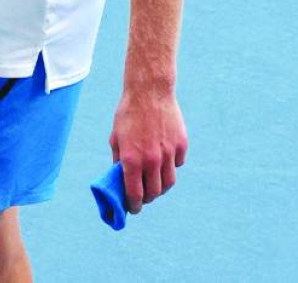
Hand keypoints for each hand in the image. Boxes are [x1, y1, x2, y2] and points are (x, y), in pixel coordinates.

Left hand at [109, 89, 187, 214]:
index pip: (135, 195)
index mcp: (132, 160)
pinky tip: (164, 159)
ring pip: (168, 183)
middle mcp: (151, 160)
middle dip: (147, 198)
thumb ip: (119, 160)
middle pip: (154, 193)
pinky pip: (177, 164)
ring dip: (161, 187)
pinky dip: (171, 166)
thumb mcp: (116, 136)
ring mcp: (168, 153)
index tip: (133, 208)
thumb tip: (120, 178)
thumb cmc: (128, 112)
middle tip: (144, 195)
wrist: (149, 90)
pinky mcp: (181, 145)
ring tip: (155, 182)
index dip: (133, 206)